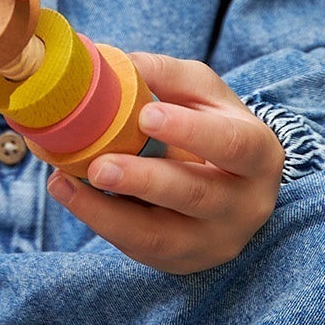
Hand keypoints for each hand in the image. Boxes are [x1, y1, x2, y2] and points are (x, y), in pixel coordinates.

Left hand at [46, 51, 283, 272]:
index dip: (190, 131)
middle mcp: (246, 205)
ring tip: (65, 180)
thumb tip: (123, 63)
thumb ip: (168, 75)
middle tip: (98, 165)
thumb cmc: (211, 126)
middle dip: (144, 180)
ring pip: (161, 235)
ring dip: (108, 211)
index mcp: (259, 155)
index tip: (145, 115)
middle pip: (196, 195)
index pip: (232, 145)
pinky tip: (67, 192)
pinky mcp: (182, 260)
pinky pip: (138, 248)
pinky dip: (98, 220)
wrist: (225, 182)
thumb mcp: (201, 92)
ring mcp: (215, 241)